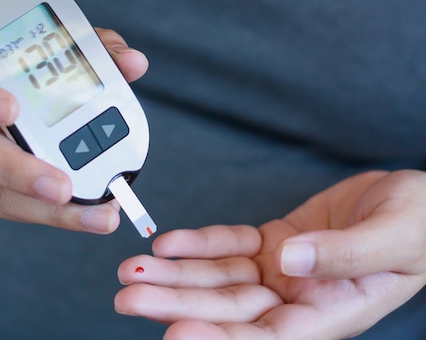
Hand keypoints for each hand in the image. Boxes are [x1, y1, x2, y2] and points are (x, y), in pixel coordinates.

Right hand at [0, 28, 147, 232]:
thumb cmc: (13, 69)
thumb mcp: (45, 47)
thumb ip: (88, 49)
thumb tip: (134, 63)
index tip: (11, 108)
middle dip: (20, 172)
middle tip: (63, 188)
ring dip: (46, 210)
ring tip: (95, 216)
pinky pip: (8, 208)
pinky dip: (50, 215)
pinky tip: (86, 216)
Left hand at [115, 170, 425, 338]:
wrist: (415, 200)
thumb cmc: (419, 223)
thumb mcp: (393, 238)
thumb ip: (345, 255)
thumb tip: (292, 264)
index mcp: (331, 313)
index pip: (268, 338)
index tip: (177, 333)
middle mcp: (298, 298)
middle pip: (227, 308)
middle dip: (176, 303)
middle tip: (128, 297)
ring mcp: (282, 271)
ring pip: (218, 278)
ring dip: (175, 274)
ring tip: (133, 270)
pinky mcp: (274, 243)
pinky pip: (230, 245)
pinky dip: (198, 243)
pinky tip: (168, 243)